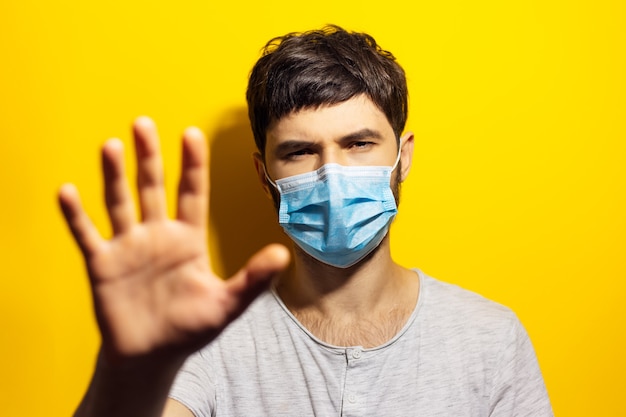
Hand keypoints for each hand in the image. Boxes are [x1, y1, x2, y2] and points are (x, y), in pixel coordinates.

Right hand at [59, 117, 289, 364]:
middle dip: (148, 157)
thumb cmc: (189, 329)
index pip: (192, 193)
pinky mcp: (102, 264)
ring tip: (110, 146)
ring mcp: (128, 246)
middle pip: (152, 187)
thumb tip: (283, 255)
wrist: (150, 357)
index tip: (191, 133)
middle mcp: (157, 235)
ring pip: (119, 203)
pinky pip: (86, 234)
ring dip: (113, 175)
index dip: (192, 164)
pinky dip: (76, 215)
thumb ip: (252, 280)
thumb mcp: (225, 305)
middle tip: (143, 123)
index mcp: (188, 239)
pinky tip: (66, 191)